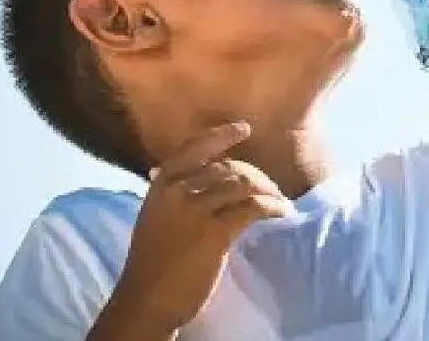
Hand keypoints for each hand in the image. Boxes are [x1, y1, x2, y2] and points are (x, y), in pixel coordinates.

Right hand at [98, 122, 294, 337]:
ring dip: (268, 190)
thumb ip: (172, 195)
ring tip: (279, 201)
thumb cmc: (152, 262)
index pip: (194, 148)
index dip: (220, 135)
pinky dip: (272, 207)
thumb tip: (190, 174)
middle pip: (227, 167)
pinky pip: (252, 208)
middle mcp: (177, 191)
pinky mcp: (214, 233)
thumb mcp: (155, 217)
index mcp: (161, 185)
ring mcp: (195, 210)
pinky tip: (282, 213)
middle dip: (255, 175)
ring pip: (242, 183)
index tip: (243, 128)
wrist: (147, 299)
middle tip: (271, 189)